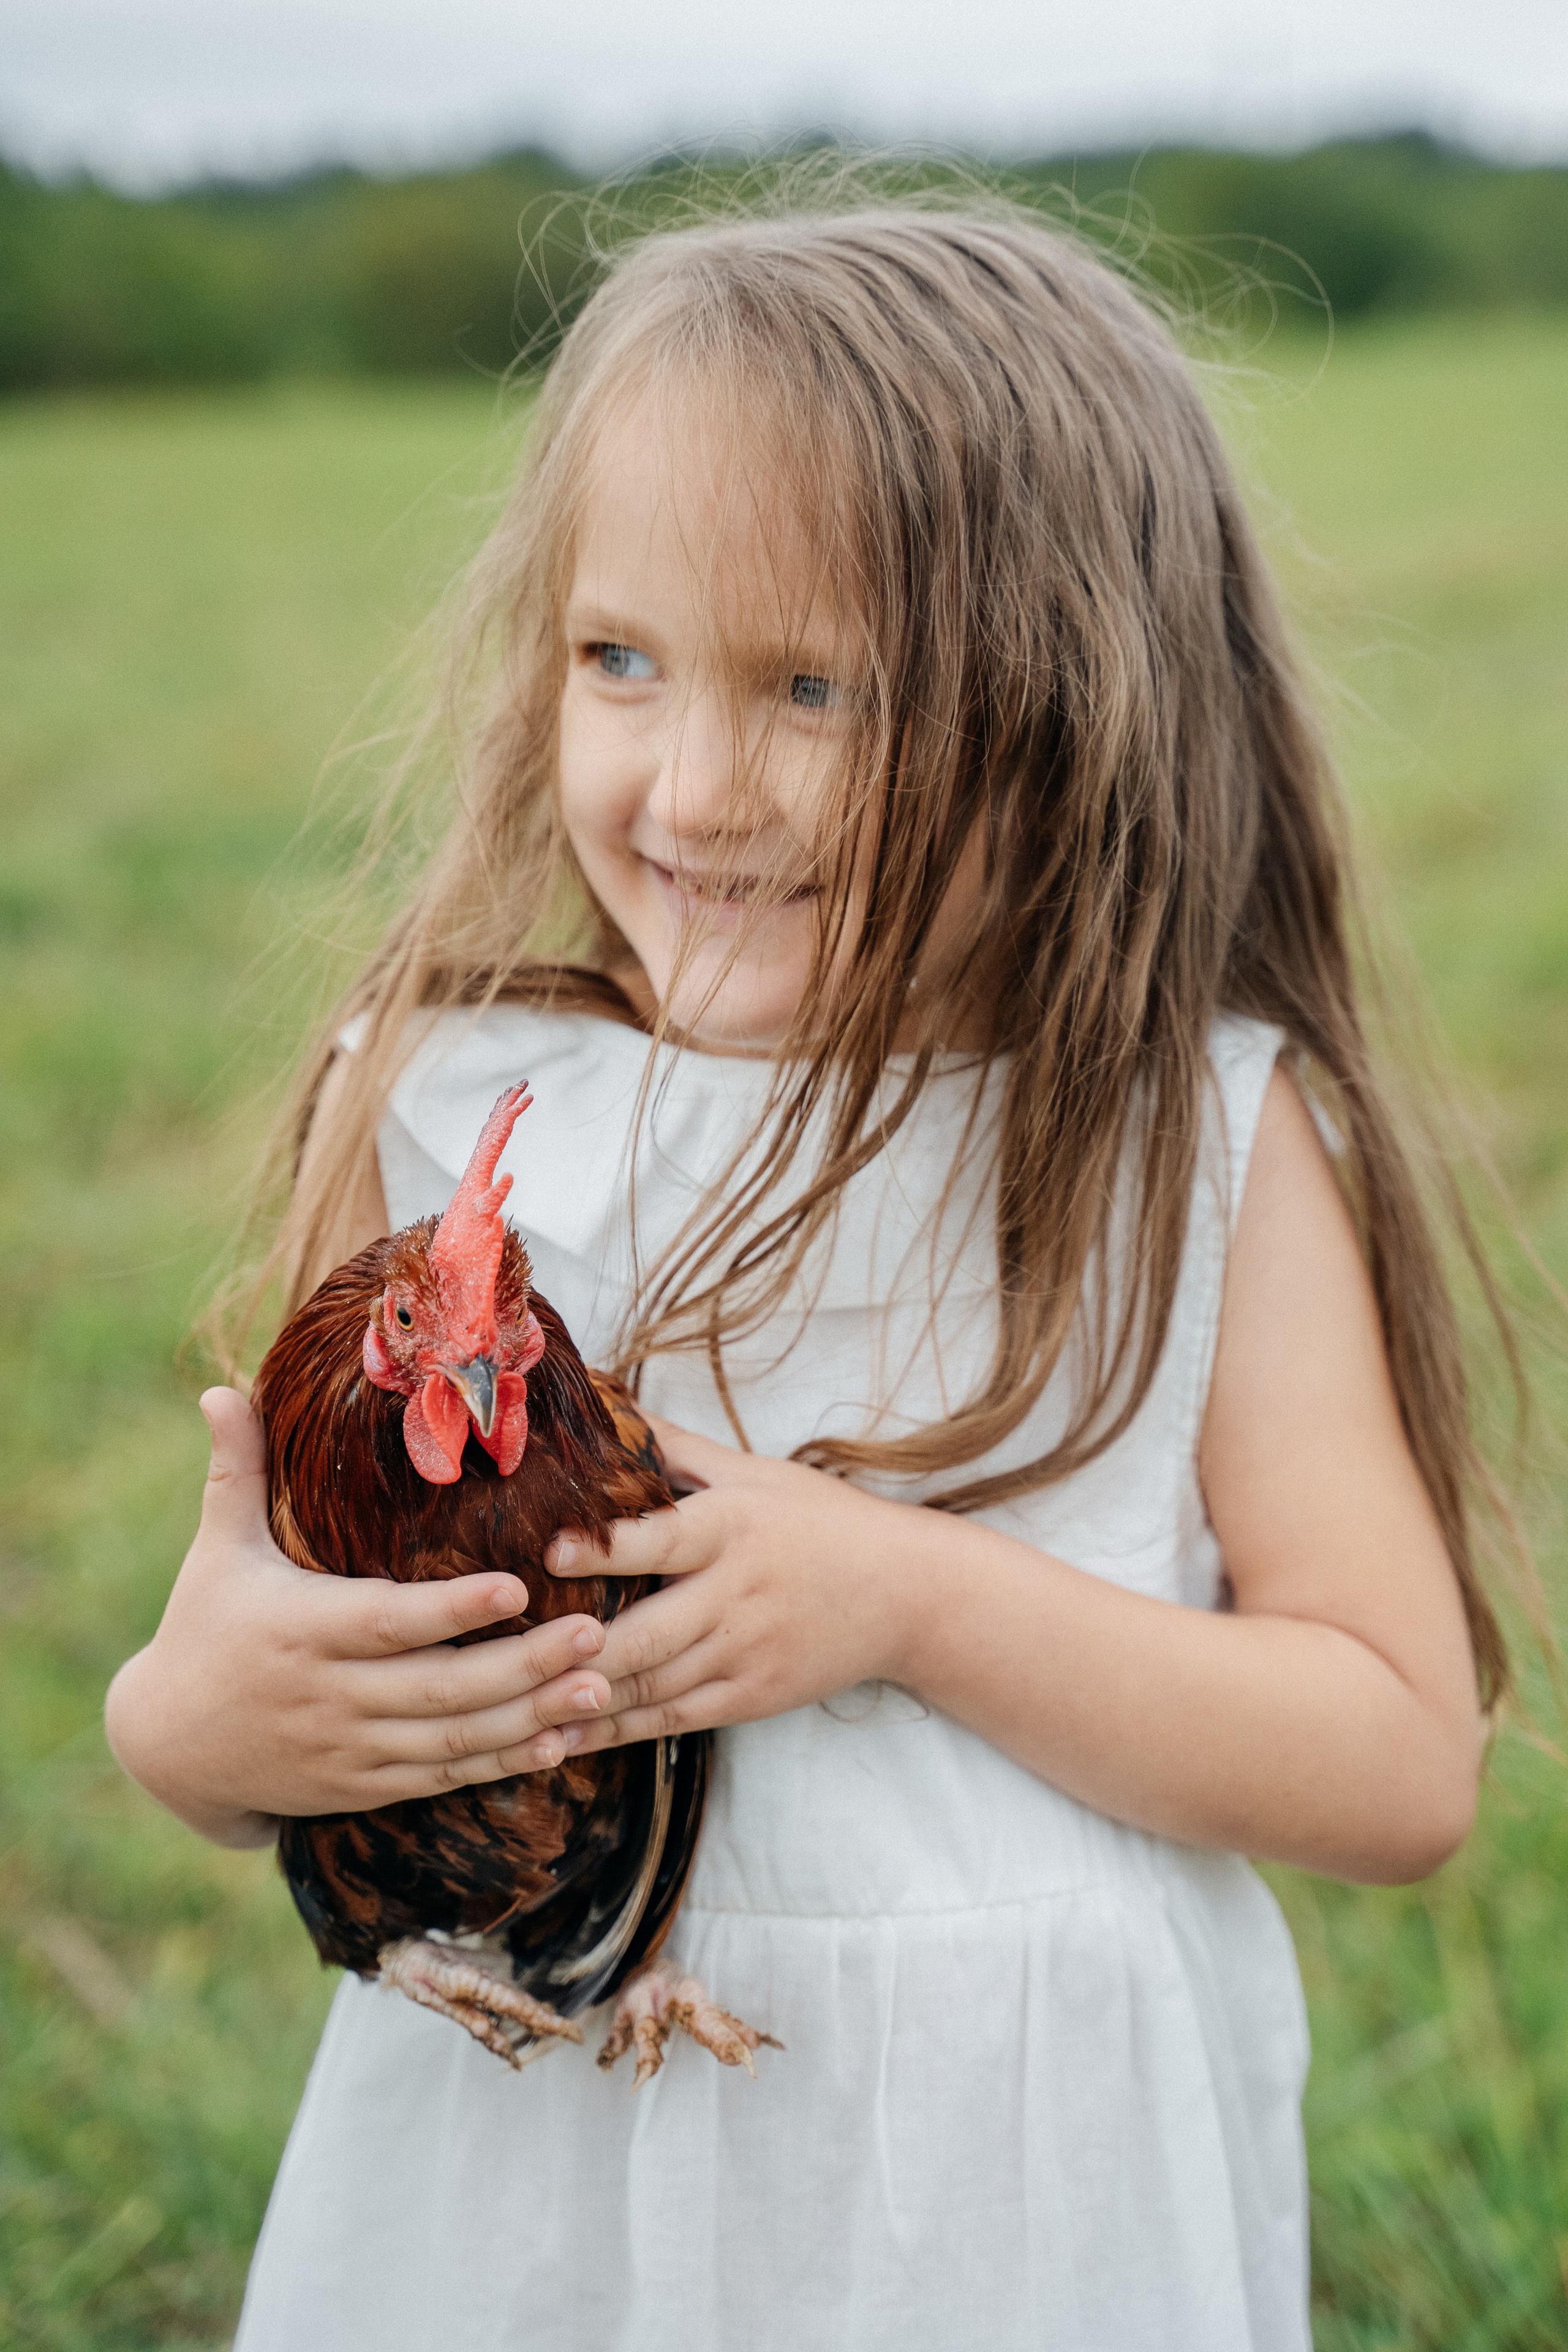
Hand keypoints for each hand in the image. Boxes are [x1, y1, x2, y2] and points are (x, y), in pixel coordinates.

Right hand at [104, 1389, 611, 1844]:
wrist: (170, 1745)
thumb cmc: (206, 1625)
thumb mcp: (217, 1550)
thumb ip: (236, 1472)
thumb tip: (220, 1390)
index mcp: (301, 1629)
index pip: (388, 1622)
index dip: (453, 1609)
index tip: (519, 1586)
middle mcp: (330, 1695)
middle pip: (440, 1688)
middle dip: (524, 1667)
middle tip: (596, 1635)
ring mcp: (350, 1748)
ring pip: (453, 1741)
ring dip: (532, 1718)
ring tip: (603, 1690)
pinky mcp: (365, 1786)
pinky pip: (442, 1780)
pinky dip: (501, 1765)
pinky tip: (557, 1743)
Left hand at [543, 1416, 919, 1749]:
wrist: (906, 1593)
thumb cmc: (820, 1521)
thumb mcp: (754, 1471)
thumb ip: (676, 1447)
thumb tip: (608, 1400)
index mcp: (732, 1527)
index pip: (660, 1538)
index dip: (603, 1547)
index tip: (547, 1552)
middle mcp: (737, 1593)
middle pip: (647, 1634)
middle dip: (575, 1649)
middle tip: (503, 1655)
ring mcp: (745, 1652)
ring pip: (651, 1685)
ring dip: (582, 1698)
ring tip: (513, 1703)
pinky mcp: (752, 1697)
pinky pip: (673, 1719)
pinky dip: (617, 1728)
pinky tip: (565, 1731)